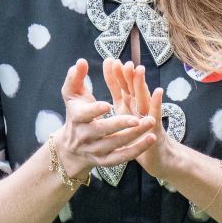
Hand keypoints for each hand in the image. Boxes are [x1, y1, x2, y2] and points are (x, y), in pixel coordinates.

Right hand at [54, 58, 156, 179]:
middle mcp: (84, 136)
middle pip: (102, 131)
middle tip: (137, 118)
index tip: (107, 104)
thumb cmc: (76, 113)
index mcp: (77, 118)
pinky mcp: (105, 160)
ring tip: (150, 123)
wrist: (70, 148)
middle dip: (120, 125)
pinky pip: (121, 157)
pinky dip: (136, 149)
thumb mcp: (73, 96)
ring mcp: (95, 150)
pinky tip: (150, 138)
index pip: (84, 114)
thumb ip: (76, 78)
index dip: (94, 110)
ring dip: (134, 135)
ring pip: (114, 145)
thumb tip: (80, 62)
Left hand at [103, 59, 177, 179]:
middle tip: (124, 60)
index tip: (110, 61)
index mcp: (129, 105)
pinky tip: (159, 91)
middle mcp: (140, 107)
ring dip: (142, 83)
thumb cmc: (139, 136)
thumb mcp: (125, 116)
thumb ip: (119, 97)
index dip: (116, 75)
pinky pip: (156, 114)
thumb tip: (111, 78)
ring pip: (144, 97)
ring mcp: (149, 116)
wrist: (157, 156)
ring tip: (139, 69)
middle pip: (132, 88)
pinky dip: (157, 102)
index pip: (121, 86)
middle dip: (128, 74)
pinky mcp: (156, 128)